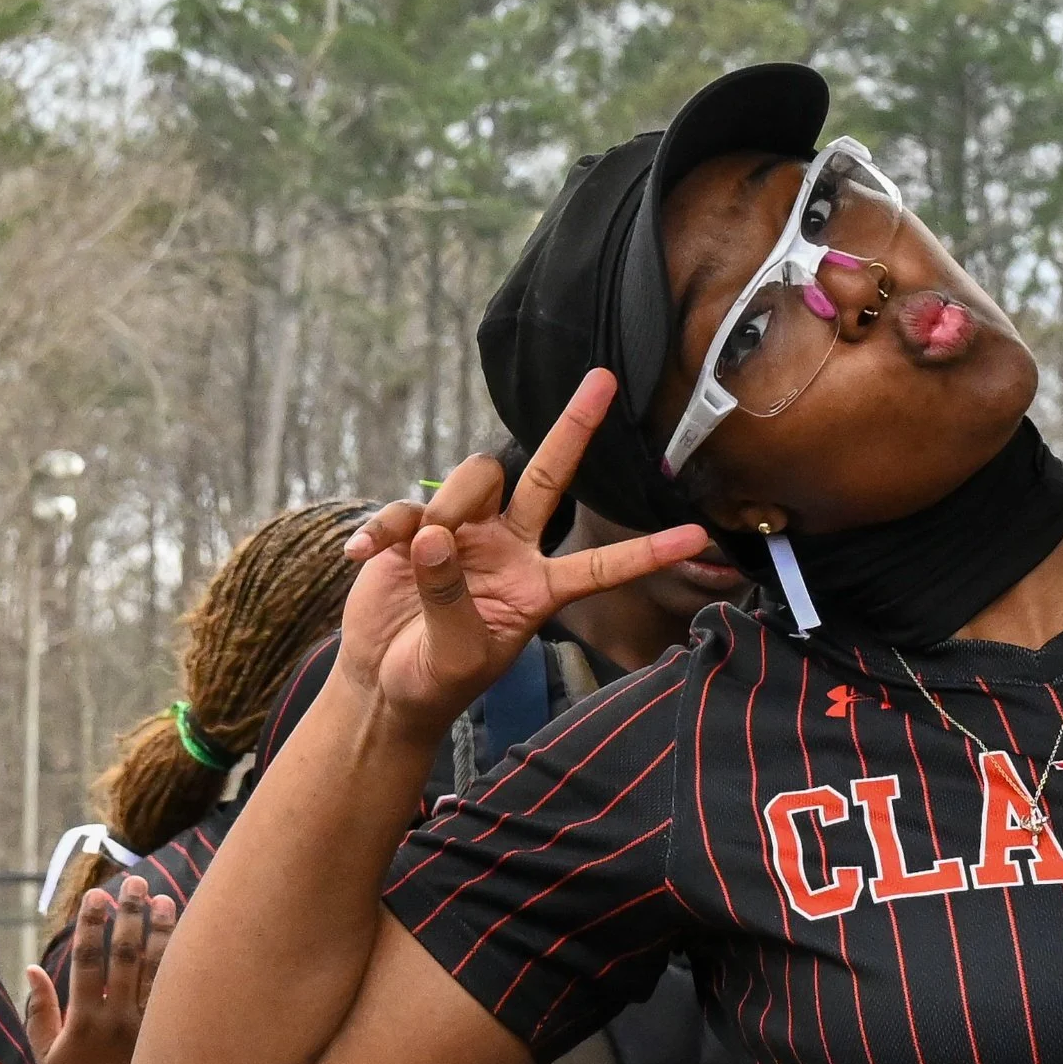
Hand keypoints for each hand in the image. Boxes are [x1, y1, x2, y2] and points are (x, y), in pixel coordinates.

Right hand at [22, 876, 176, 1063]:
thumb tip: (32, 968)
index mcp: (84, 1024)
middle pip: (128, 957)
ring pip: (160, 972)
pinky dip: (181, 966)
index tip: (96, 894)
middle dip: (130, 915)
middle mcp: (120, 1022)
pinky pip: (178, 997)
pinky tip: (188, 940)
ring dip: (161, 932)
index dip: (92, 925)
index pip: (89, 961)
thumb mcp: (40, 1060)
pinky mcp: (168, 1043)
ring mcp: (148, 1032)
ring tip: (165, 898)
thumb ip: (39, 1012)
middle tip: (135, 881)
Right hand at [337, 368, 708, 737]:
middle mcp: (510, 548)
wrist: (384, 684)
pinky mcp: (415, 529)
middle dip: (574, 427)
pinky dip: (385, 529)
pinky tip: (363, 556)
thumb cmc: (435, 679)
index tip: (699, 536)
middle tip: (604, 379)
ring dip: (450, 506)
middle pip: (549, 476)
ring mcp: (464, 533)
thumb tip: (433, 537)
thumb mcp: (454, 657)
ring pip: (477, 477)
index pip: (602, 565)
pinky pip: (406, 508)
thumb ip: (451, 601)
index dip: (647, 551)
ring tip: (416, 553)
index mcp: (538, 587)